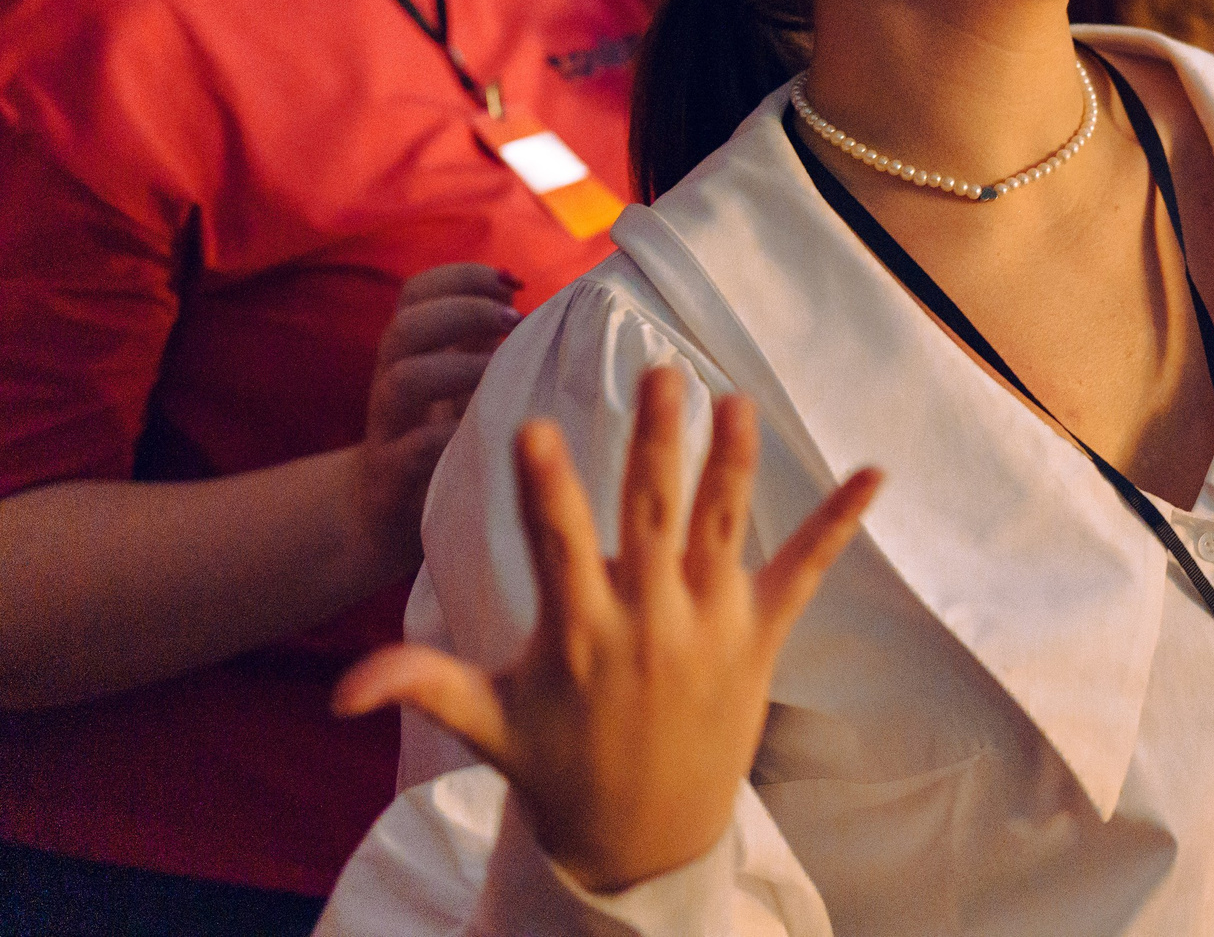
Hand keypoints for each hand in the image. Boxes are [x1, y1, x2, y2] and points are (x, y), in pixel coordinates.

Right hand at [335, 369, 881, 894]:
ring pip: (724, 528)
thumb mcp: (486, 725)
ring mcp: (711, 627)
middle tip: (660, 374)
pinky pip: (807, 571)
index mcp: (580, 633)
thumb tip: (338, 692)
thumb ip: (420, 686)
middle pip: (652, 515)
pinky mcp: (761, 637)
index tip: (534, 427)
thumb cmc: (557, 765)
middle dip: (656, 443)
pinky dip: (840, 522)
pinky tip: (875, 473)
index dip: (545, 488)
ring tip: (737, 399)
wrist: (643, 840)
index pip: (558, 545)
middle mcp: (649, 621)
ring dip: (734, 462)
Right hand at [357, 263, 522, 565]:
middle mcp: (392, 381)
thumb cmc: (442, 434)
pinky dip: (447, 436)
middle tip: (514, 320)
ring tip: (502, 369)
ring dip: (458, 367)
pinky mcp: (393, 476)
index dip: (461, 276)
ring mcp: (389, 429)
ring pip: (402, 380)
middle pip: (405, 328)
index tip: (514, 283)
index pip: (417, 292)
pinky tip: (486, 431)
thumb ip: (486, 340)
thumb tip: (544, 298)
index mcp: (411, 352)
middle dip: (463, 312)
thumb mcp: (462, 381)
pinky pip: (413, 449)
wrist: (385, 513)